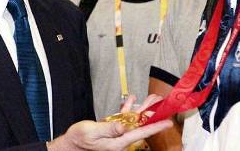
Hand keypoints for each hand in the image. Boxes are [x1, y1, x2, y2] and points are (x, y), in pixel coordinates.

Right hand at [47, 95, 171, 150]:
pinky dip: (129, 108)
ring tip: (152, 98)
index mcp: (118, 142)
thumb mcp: (93, 132)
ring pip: (135, 120)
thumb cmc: (80, 138)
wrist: (72, 142)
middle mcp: (121, 138)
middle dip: (152, 113)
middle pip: (141, 125)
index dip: (155, 127)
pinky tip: (133, 99)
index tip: (167, 122)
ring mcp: (118, 134)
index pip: (141, 133)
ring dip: (143, 108)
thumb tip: (125, 126)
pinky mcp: (113, 129)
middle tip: (162, 103)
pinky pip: (125, 118)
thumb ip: (110, 128)